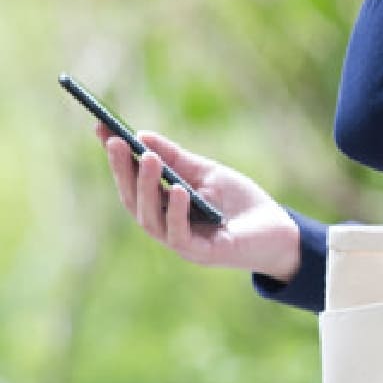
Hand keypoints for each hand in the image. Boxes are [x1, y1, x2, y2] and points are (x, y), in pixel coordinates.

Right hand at [98, 123, 300, 284]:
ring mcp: (183, 243)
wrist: (281, 231)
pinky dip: (175, 212)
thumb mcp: (209, 173)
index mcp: (166, 207)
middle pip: (134, 201)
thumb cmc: (244, 204)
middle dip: (123, 171)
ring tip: (148, 159)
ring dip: (146, 188)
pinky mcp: (203, 254)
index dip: (117, 158)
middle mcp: (168, 226)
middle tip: (117, 142)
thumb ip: (177, 159)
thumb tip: (142, 136)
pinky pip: (179, 235)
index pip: (133, 182)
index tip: (101, 127)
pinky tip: (177, 190)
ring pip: (151, 219)